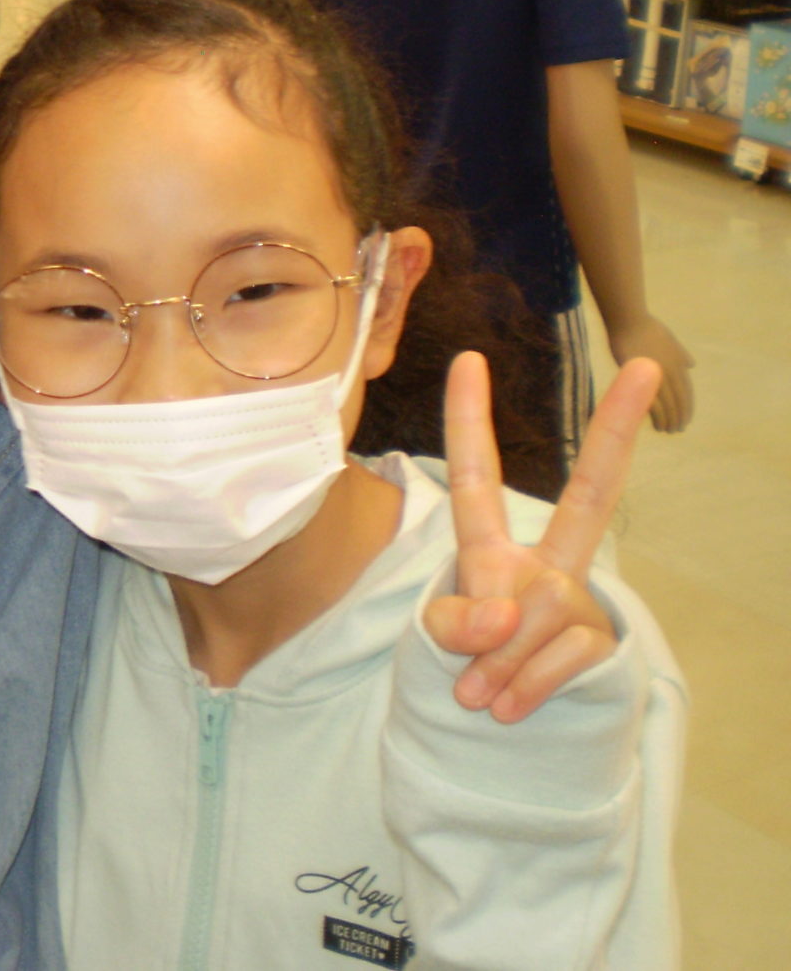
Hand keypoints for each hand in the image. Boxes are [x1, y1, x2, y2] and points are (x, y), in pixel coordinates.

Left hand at [423, 351, 661, 723]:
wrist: (510, 733)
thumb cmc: (472, 664)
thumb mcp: (442, 636)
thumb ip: (457, 621)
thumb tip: (506, 617)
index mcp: (492, 547)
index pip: (475, 476)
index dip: (467, 420)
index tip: (469, 358)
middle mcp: (546, 564)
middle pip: (592, 493)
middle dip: (618, 428)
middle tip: (647, 359)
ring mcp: (579, 601)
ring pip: (531, 617)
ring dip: (493, 666)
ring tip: (480, 692)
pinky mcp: (600, 645)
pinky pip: (549, 661)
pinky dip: (518, 689)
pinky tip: (507, 709)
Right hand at [607, 315, 693, 432]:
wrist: (628, 320)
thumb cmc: (646, 328)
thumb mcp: (671, 340)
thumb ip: (681, 355)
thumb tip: (691, 366)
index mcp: (679, 365)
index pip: (687, 392)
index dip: (687, 408)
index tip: (685, 420)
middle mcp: (673, 371)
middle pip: (679, 400)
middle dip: (680, 417)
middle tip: (678, 430)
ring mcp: (658, 374)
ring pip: (668, 404)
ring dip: (669, 419)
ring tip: (667, 430)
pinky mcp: (642, 376)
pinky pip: (653, 401)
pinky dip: (657, 416)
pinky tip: (655, 424)